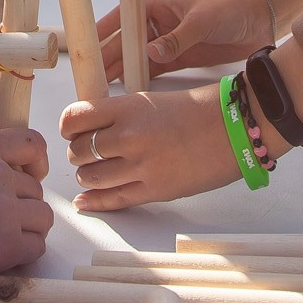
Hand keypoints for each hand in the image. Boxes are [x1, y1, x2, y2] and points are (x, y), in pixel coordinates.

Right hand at [0, 127, 52, 299]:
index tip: (32, 173)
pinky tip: (1, 258)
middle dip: (20, 205)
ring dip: (25, 230)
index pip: (30, 144)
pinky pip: (35, 247)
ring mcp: (5, 207)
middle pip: (34, 188)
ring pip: (41, 217)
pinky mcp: (6, 244)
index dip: (35, 163)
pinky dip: (22, 254)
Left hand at [60, 85, 239, 211]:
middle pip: (78, 151)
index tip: (72, 130)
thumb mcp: (150, 101)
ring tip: (95, 171)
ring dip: (87, 176)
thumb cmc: (197, 110)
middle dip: (78, 154)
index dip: (68, 126)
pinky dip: (94, 201)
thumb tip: (90, 130)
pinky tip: (85, 201)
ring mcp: (141, 166)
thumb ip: (120, 115)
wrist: (234, 128)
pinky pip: (113, 200)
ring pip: (90, 177)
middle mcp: (129, 136)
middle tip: (87, 153)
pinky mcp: (154, 190)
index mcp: (128, 107)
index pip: (74, 119)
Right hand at [96, 0, 272, 82]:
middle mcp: (157, 24)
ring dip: (122, 71)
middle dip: (109, 57)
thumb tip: (151, 52)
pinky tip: (129, 90)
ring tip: (104, 88)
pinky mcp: (178, 58)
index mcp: (157, 5)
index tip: (88, 46)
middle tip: (93, 76)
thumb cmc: (229, 9)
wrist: (258, 20)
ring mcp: (166, 42)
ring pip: (137, 58)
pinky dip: (141, 79)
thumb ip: (177, 38)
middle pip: (126, 42)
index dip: (103, 31)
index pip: (122, 18)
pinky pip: (154, 69)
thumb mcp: (202, 21)